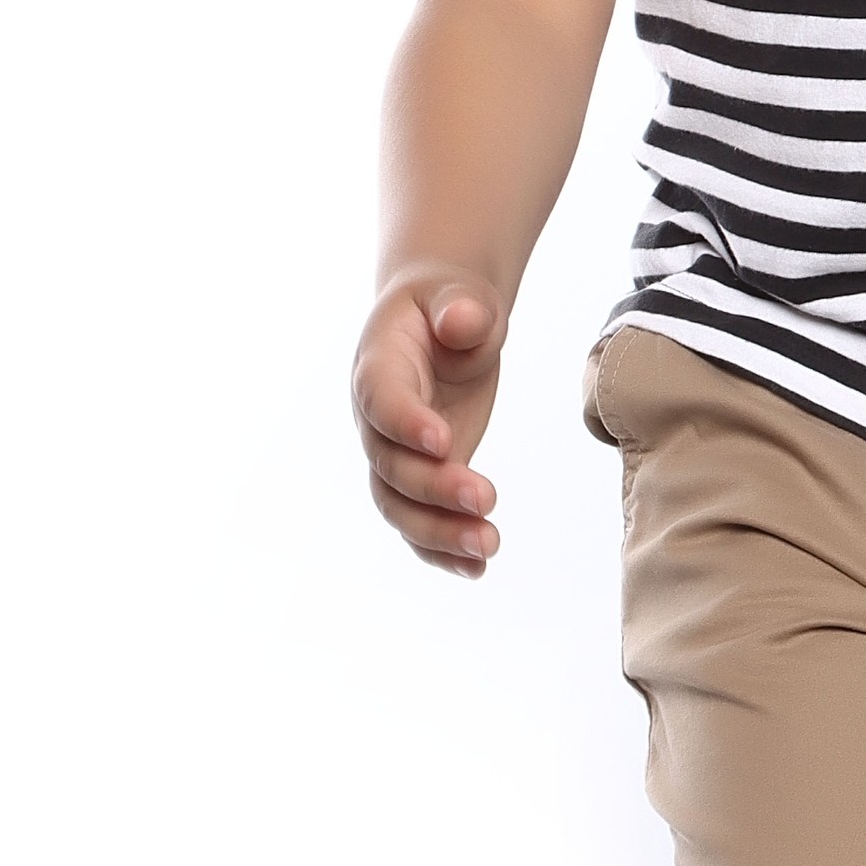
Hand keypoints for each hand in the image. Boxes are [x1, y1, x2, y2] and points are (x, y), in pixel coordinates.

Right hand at [352, 274, 506, 575]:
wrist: (440, 324)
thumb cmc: (451, 307)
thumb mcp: (460, 296)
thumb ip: (463, 308)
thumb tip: (462, 322)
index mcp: (379, 366)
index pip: (381, 400)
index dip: (406, 423)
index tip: (445, 442)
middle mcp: (377, 419)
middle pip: (391, 465)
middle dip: (434, 488)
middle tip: (487, 498)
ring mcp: (395, 454)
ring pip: (400, 506)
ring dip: (440, 533)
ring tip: (489, 546)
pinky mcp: (422, 478)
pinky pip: (419, 524)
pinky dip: (443, 551)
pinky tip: (478, 569)